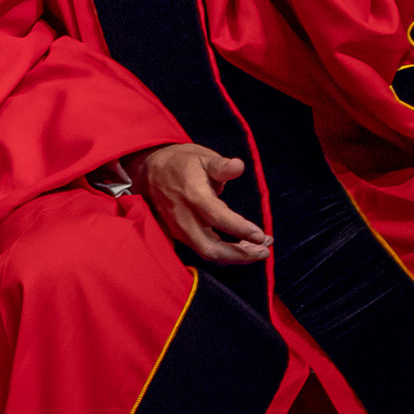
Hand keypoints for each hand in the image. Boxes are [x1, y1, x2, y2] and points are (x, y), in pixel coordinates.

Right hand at [123, 143, 268, 263]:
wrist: (149, 169)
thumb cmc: (181, 162)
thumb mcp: (202, 157)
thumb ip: (221, 166)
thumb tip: (238, 166)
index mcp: (193, 195)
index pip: (218, 218)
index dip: (241, 229)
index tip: (262, 235)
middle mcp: (184, 217)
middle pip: (212, 248)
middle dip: (241, 255)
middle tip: (265, 250)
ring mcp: (179, 228)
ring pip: (208, 253)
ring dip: (235, 256)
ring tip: (258, 249)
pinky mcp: (178, 234)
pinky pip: (202, 249)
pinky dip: (224, 253)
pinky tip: (241, 247)